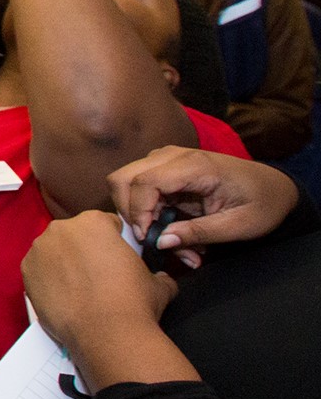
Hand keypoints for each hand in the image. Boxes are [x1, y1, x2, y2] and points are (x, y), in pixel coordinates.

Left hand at [22, 211, 193, 391]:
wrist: (106, 332)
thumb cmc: (134, 301)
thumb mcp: (158, 282)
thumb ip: (158, 273)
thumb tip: (162, 278)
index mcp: (94, 221)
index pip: (104, 224)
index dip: (113, 241)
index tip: (115, 257)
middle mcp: (62, 229)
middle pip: (75, 235)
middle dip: (85, 250)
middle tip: (97, 275)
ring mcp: (40, 249)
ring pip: (54, 251)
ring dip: (64, 263)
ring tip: (79, 288)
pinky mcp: (26, 271)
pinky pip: (38, 270)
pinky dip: (48, 279)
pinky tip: (62, 295)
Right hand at [107, 146, 300, 267]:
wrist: (275, 187)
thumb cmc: (262, 204)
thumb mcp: (238, 226)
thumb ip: (199, 233)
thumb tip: (161, 242)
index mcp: (197, 165)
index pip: (144, 182)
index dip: (138, 212)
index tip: (149, 238)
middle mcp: (175, 156)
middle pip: (123, 177)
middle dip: (127, 211)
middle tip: (149, 237)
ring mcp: (167, 160)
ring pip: (126, 182)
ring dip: (136, 212)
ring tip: (165, 237)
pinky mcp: (165, 169)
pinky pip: (140, 188)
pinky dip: (146, 211)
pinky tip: (169, 229)